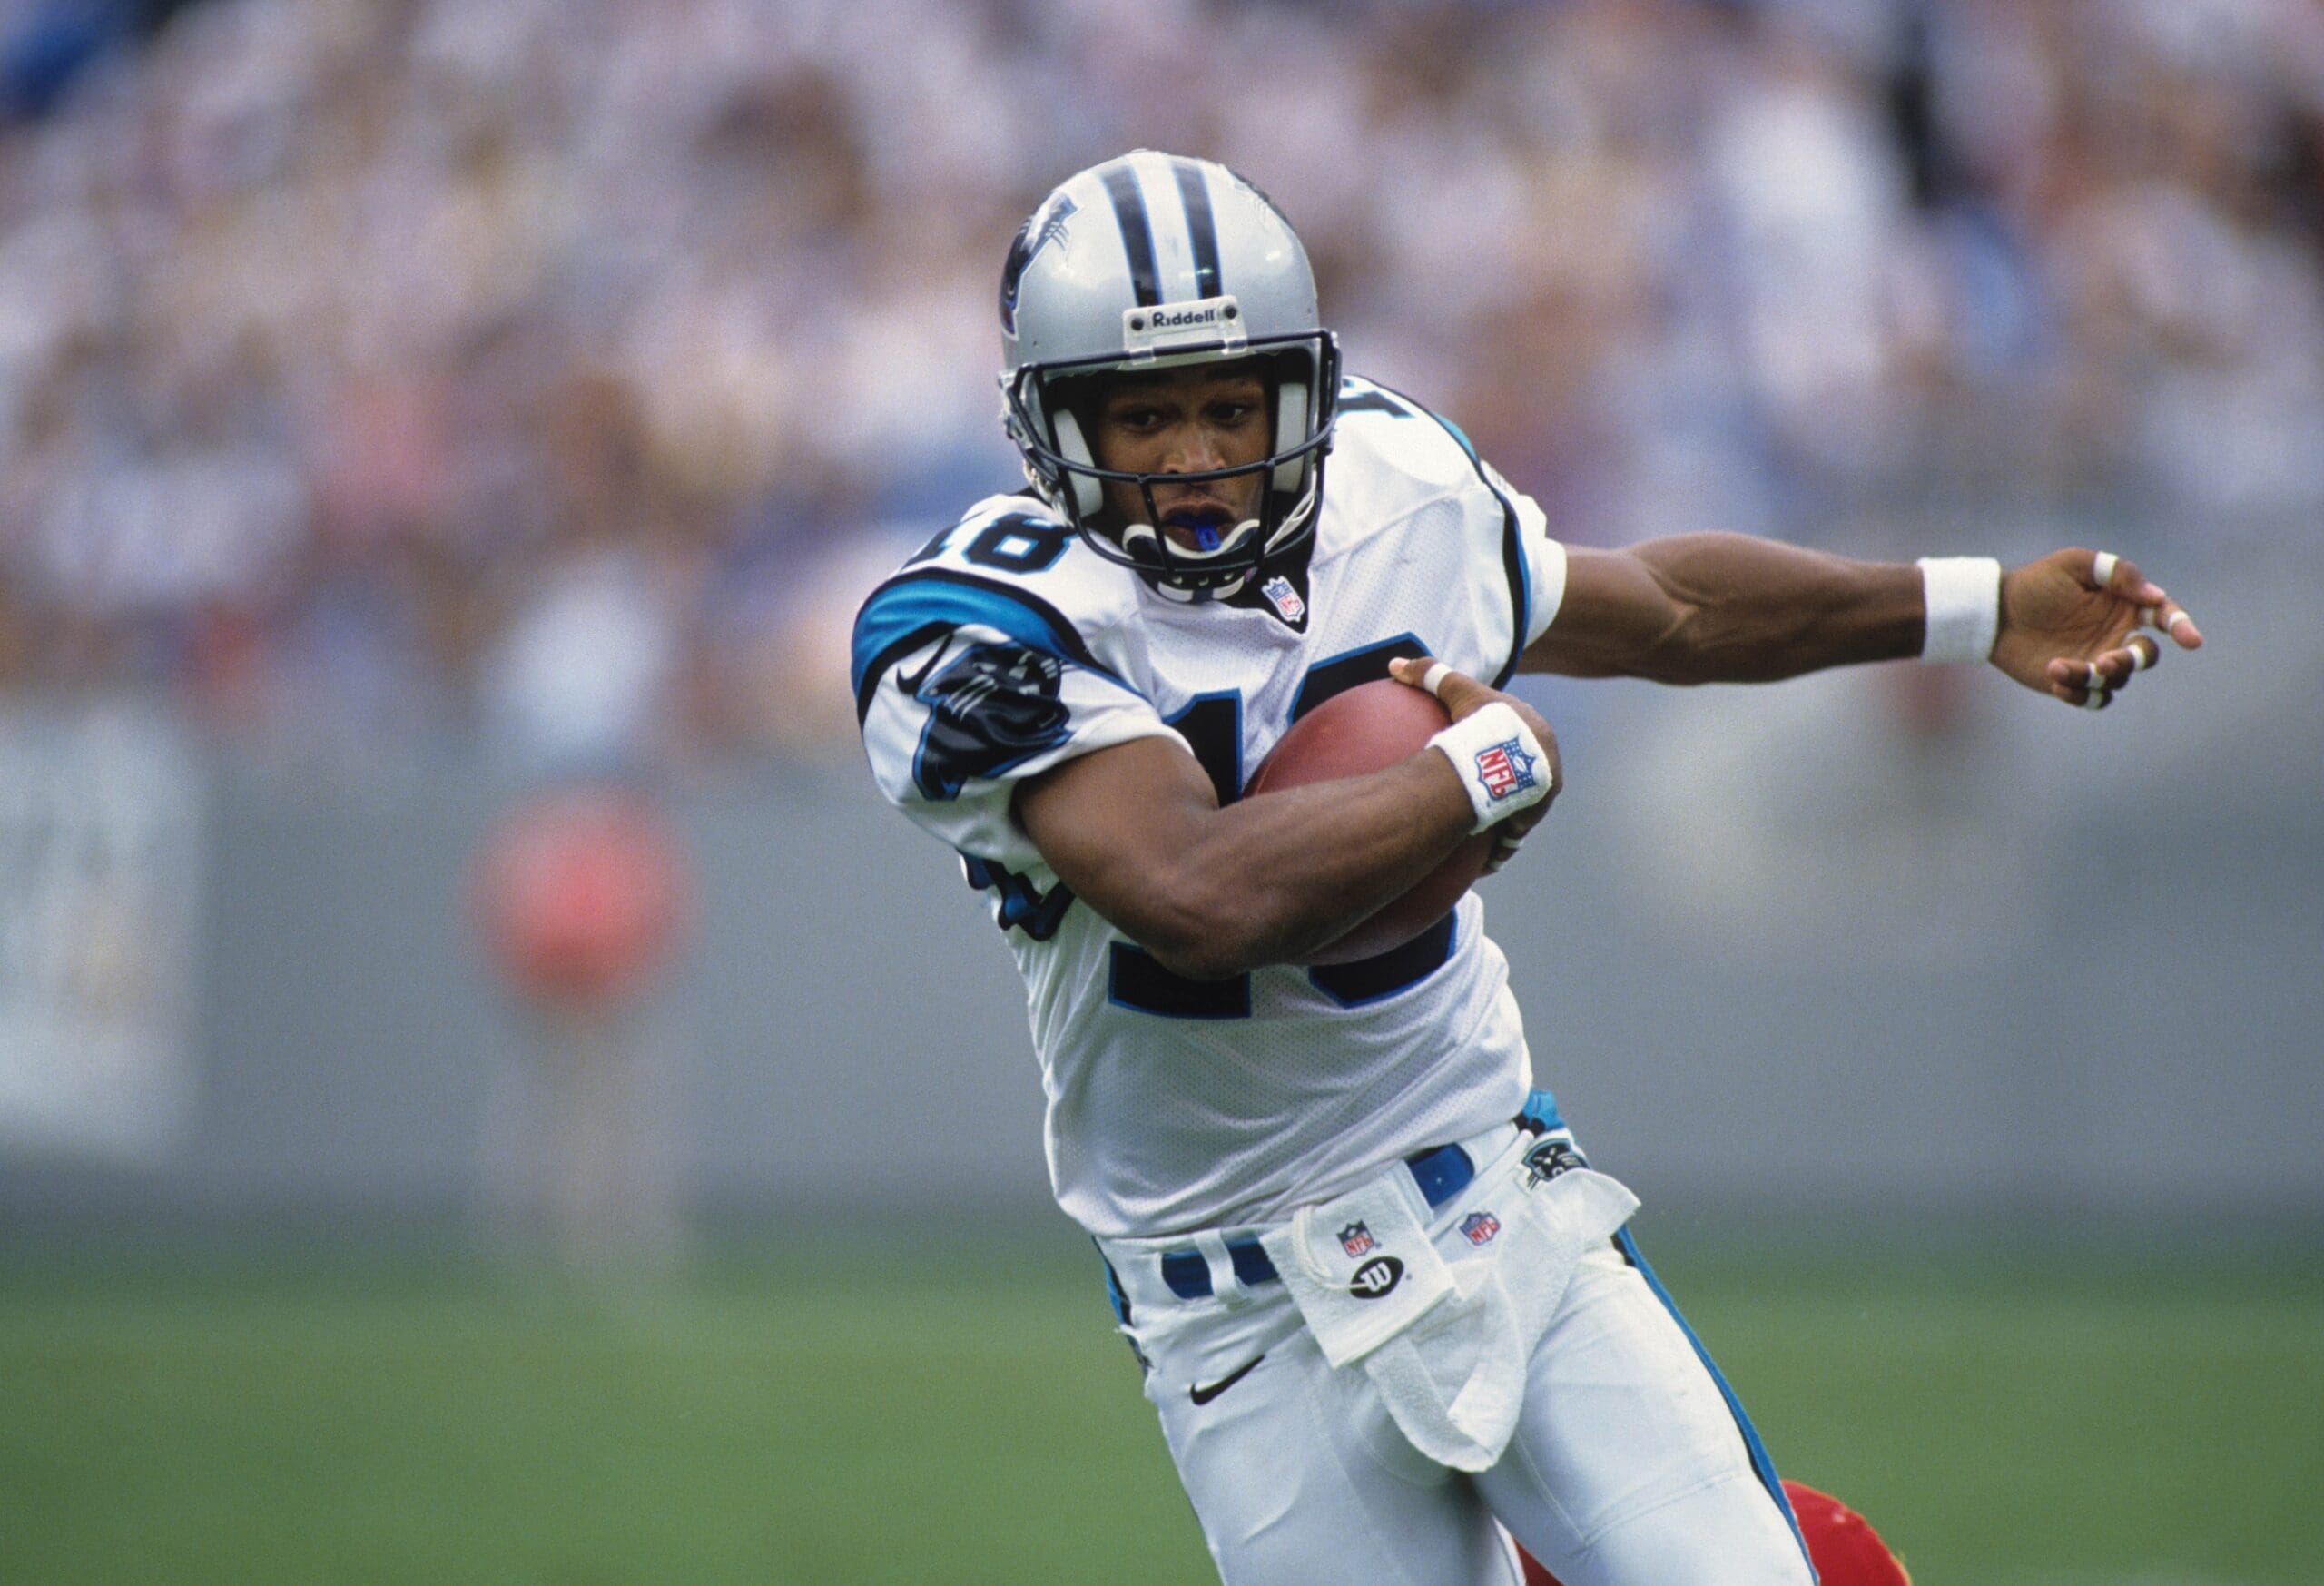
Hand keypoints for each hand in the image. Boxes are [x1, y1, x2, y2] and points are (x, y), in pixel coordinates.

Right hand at [1387, 657, 1560, 871]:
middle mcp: (1548, 765)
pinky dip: (1494, 845)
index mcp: (1537, 732)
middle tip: (1486, 792)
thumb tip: (1394, 661)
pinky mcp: (1529, 822)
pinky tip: (1480, 859)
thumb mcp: (1456, 690)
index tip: (1486, 749)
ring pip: (1521, 810)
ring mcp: (1541, 797)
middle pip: (1527, 776)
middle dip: (1512, 785)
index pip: (1523, 737)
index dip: (1506, 742)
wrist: (1499, 760)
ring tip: (1485, 832)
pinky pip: (1508, 837)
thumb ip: (1428, 673)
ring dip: (1505, 820)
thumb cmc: (1481, 722)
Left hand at [1992, 548, 2203, 709]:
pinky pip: (2093, 698)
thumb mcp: (2073, 564)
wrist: (1995, 609)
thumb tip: (2154, 596)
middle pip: (2144, 656)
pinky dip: (2080, 694)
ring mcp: (2096, 659)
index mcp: (2124, 605)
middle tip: (2103, 661)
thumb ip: (2116, 573)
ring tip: (2057, 666)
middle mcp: (2117, 635)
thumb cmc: (2037, 582)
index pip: (2163, 616)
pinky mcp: (2074, 679)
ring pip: (2116, 680)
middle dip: (2130, 662)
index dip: (2181, 626)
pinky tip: (2055, 678)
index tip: (2189, 640)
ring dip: (2092, 677)